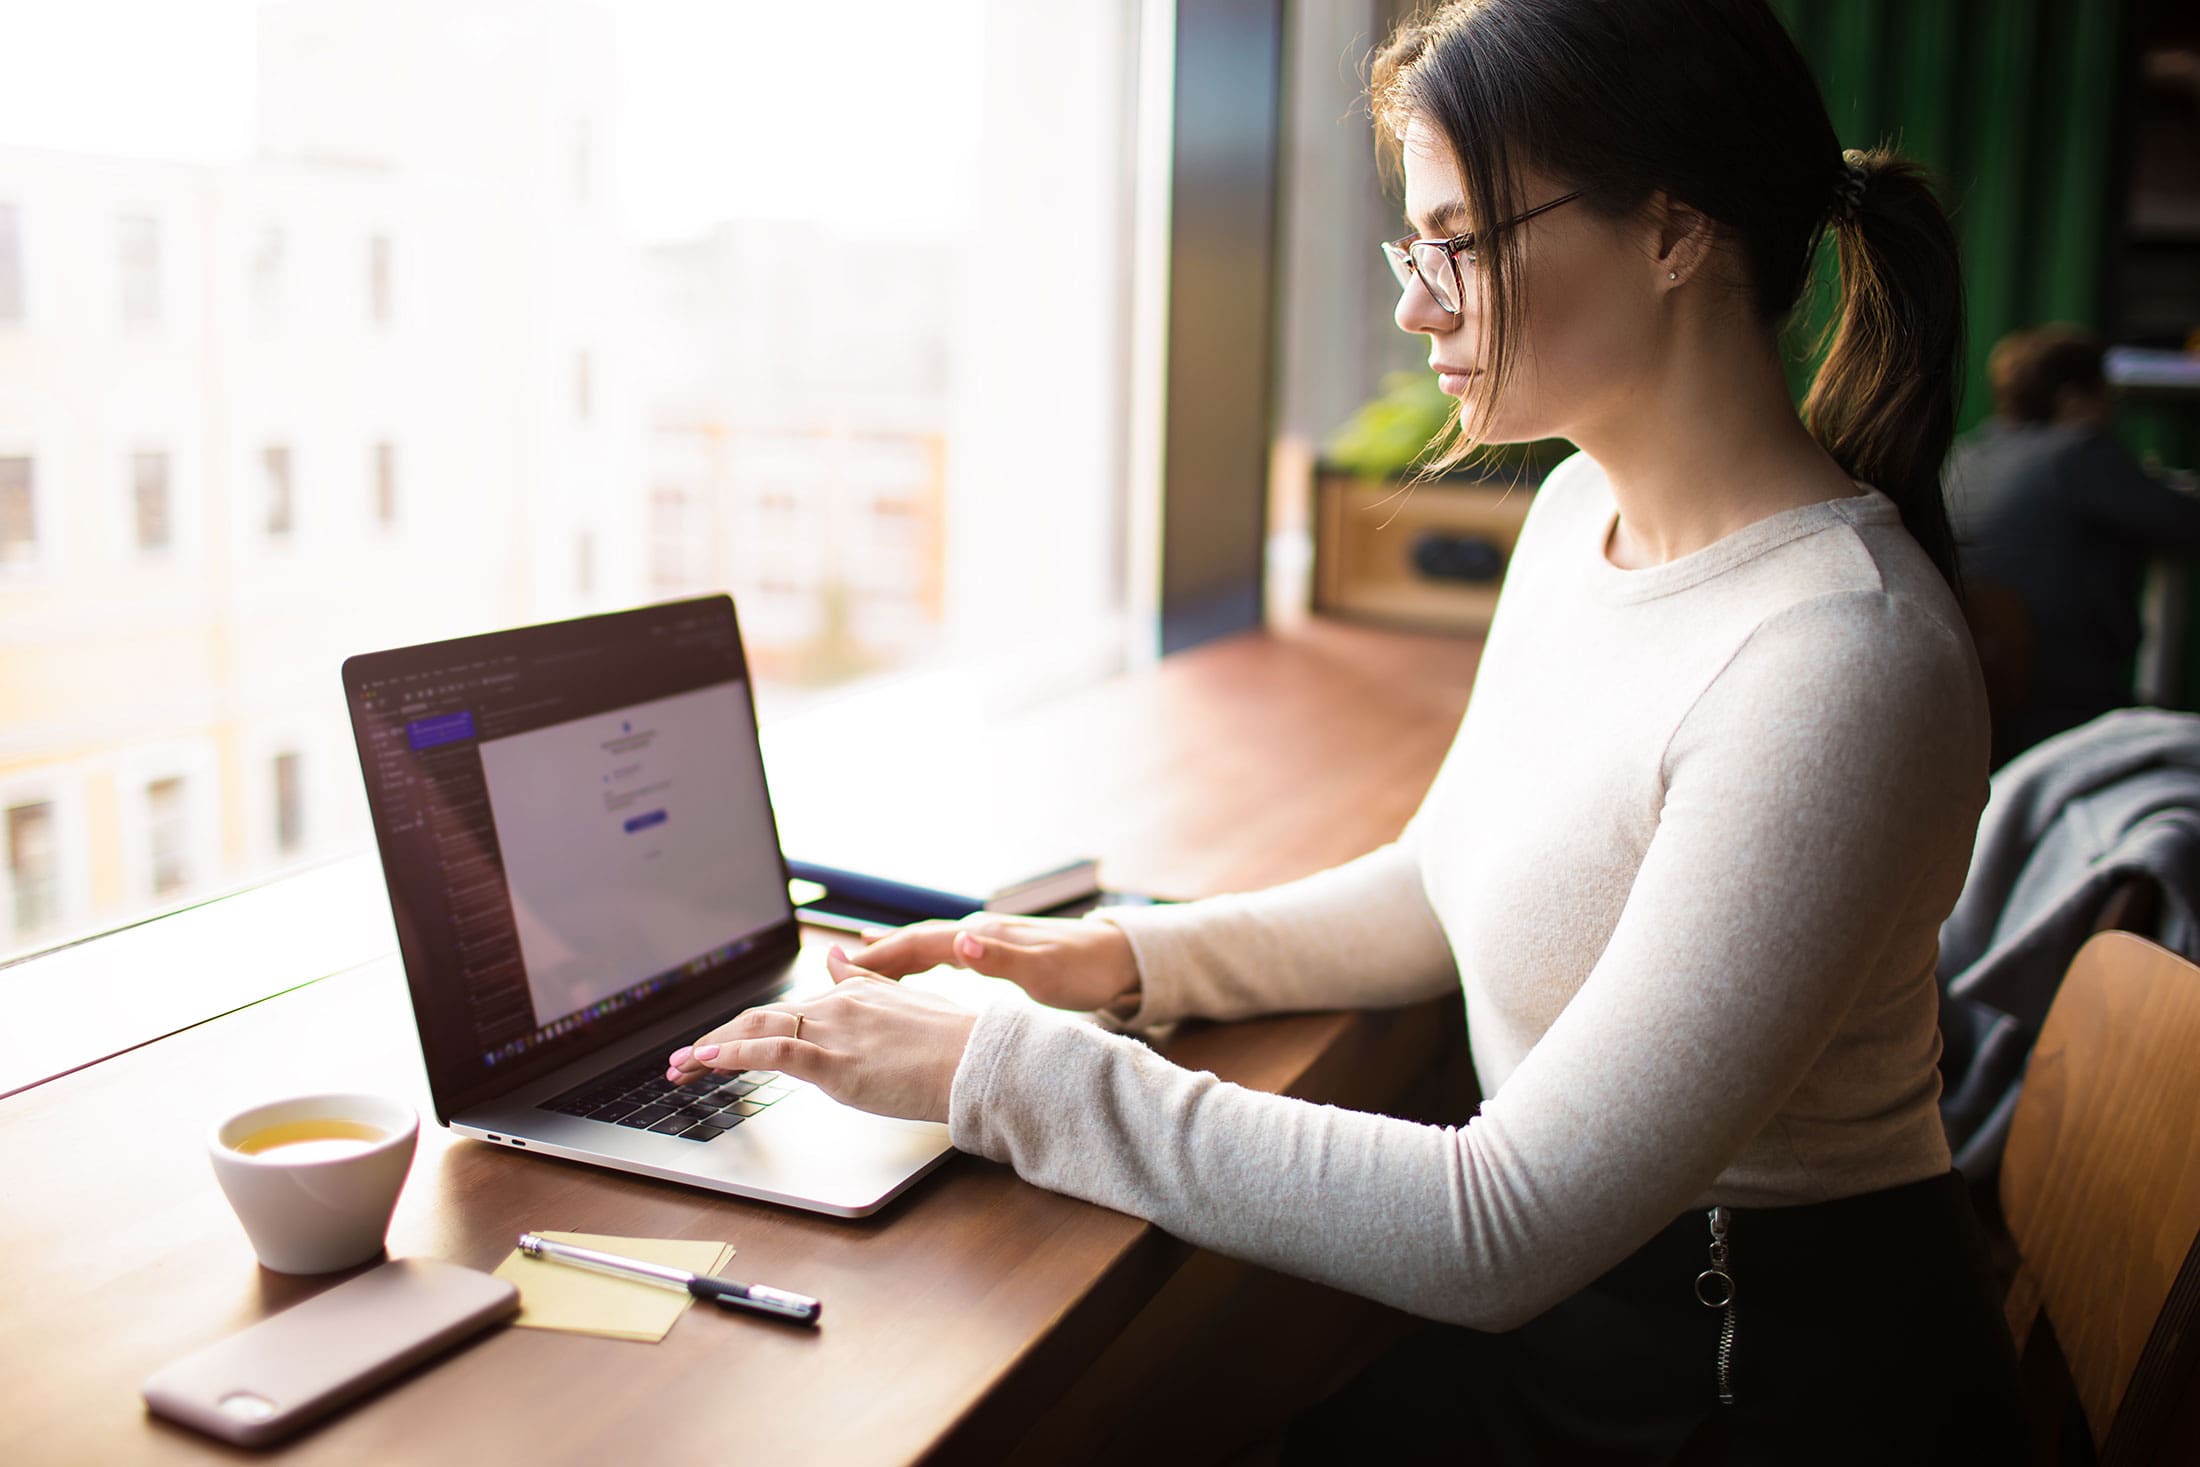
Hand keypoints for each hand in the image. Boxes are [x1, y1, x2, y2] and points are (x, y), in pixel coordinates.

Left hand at [664, 947, 976, 1123]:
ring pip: (756, 1033)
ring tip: (677, 1067)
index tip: (714, 1044)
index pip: (784, 1010)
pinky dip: (733, 1055)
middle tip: (679, 1062)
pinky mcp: (836, 1063)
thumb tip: (837, 958)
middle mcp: (836, 1007)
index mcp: (852, 994)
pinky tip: (706, 1061)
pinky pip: (773, 1053)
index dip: (742, 1030)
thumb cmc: (952, 1040)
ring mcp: (834, 1033)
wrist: (978, 1060)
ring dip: (709, 1050)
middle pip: (759, 1020)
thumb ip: (865, 982)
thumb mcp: (905, 999)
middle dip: (713, 1041)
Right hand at [851, 913, 1140, 1014]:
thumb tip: (962, 944)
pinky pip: (939, 953)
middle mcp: (979, 932)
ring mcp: (985, 939)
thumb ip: (1003, 960)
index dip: (880, 956)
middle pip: (913, 940)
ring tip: (851, 965)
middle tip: (830, 973)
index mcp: (984, 936)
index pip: (919, 942)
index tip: (841, 970)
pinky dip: (913, 958)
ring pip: (924, 944)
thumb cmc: (1088, 969)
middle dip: (873, 955)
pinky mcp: (994, 951)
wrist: (1121, 959)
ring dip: (889, 954)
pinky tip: (904, 966)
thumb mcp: (1048, 972)